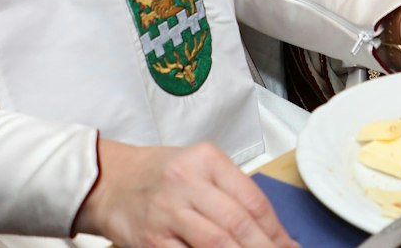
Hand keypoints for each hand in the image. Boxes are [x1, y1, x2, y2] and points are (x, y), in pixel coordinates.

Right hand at [77, 140, 295, 247]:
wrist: (110, 182)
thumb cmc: (161, 176)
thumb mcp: (198, 168)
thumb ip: (231, 192)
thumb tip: (271, 230)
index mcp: (206, 160)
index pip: (252, 199)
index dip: (276, 230)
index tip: (290, 247)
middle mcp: (186, 183)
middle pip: (238, 223)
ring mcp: (167, 213)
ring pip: (216, 243)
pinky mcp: (151, 240)